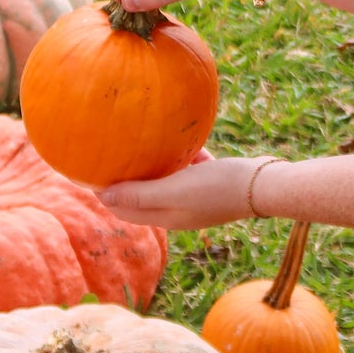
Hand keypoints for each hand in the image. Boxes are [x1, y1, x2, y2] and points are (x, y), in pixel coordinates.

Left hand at [97, 152, 276, 229]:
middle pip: (141, 195)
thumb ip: (139, 194)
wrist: (265, 186)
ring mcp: (197, 195)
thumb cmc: (218, 188)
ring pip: (165, 179)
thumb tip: (101, 194)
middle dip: (124, 179)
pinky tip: (178, 136)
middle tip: (107, 153)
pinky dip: (180, 156)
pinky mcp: (213, 180)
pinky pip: (188, 166)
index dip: (105, 193)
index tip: (88, 172)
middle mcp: (178, 209)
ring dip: (151, 166)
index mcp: (166, 216)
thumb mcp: (174, 190)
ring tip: (137, 143)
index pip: (124, 208)